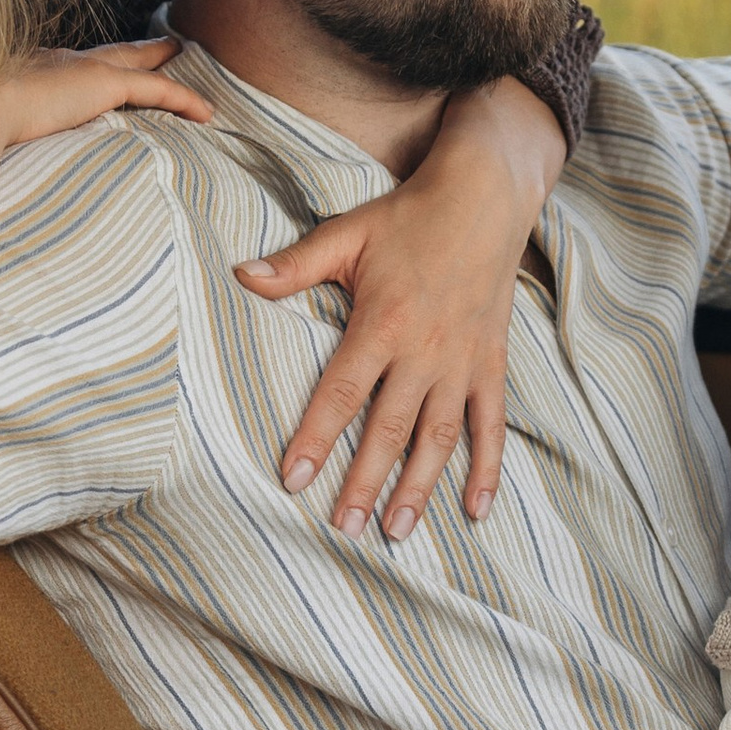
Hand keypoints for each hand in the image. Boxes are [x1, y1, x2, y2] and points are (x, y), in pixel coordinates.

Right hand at [0, 39, 216, 145]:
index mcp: (27, 71)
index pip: (68, 66)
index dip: (89, 65)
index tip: (98, 66)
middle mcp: (56, 62)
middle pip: (110, 53)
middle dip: (137, 51)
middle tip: (163, 45)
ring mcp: (80, 69)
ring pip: (137, 65)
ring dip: (164, 64)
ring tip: (188, 62)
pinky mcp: (101, 83)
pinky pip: (156, 90)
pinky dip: (182, 99)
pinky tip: (206, 112)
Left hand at [236, 76, 566, 538]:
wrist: (484, 198)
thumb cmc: (407, 217)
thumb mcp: (345, 235)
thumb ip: (294, 266)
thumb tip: (239, 275)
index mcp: (382, 323)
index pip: (341, 392)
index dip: (317, 437)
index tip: (294, 479)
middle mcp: (424, 351)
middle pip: (390, 428)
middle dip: (365, 481)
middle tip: (343, 526)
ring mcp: (461, 362)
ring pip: (439, 437)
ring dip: (419, 486)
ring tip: (397, 530)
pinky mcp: (491, 365)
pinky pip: (491, 424)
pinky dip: (487, 468)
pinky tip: (477, 510)